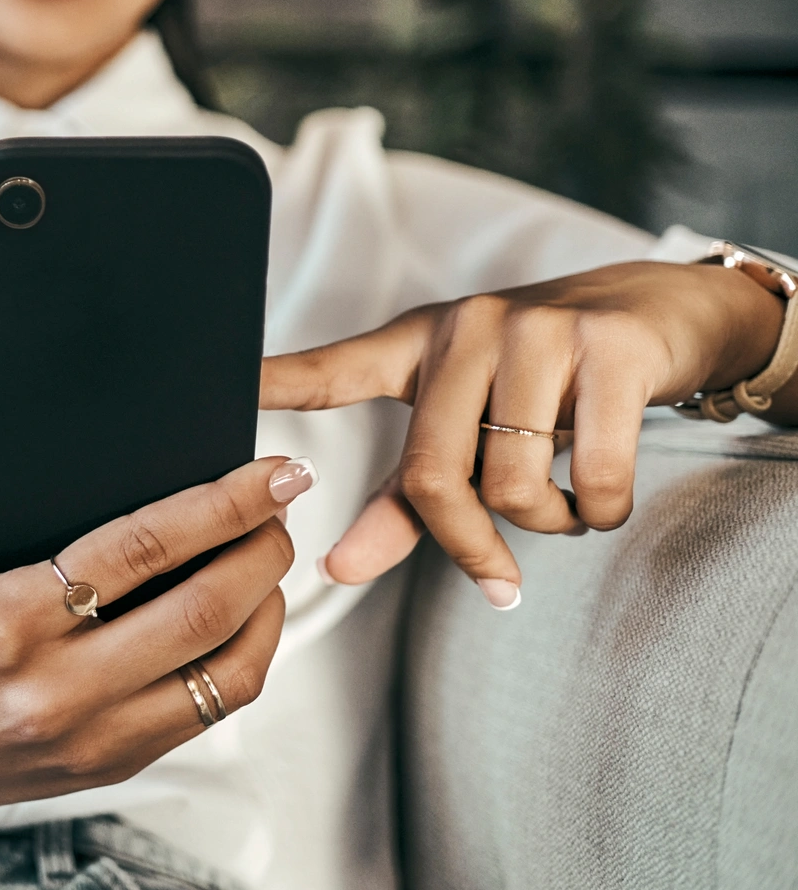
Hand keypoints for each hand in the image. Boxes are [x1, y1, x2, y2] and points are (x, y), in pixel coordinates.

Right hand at [0, 341, 303, 835]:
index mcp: (3, 622)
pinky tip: (241, 618)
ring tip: (269, 556)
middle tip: (286, 501)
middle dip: (262, 547)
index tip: (273, 470)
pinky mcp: (110, 767)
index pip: (139, 549)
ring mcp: (89, 738)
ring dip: (266, 608)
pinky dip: (240, 660)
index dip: (221, 503)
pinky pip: (206, 714)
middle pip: (201, 611)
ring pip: (224, 673)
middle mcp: (53, 690)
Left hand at [262, 260, 788, 606]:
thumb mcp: (471, 424)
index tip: (223, 387)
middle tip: (497, 575)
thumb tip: (337, 569)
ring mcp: (538, 330)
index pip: (334, 369)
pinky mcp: (610, 350)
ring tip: (564, 504)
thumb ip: (404, 500)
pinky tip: (603, 495)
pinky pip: (594, 478)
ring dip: (547, 525)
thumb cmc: (549, 383)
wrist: (666, 315)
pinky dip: (601, 512)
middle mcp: (468, 327)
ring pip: (512, 484)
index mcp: (418, 345)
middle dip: (466, 544)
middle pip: (432, 475)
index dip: (276, 381)